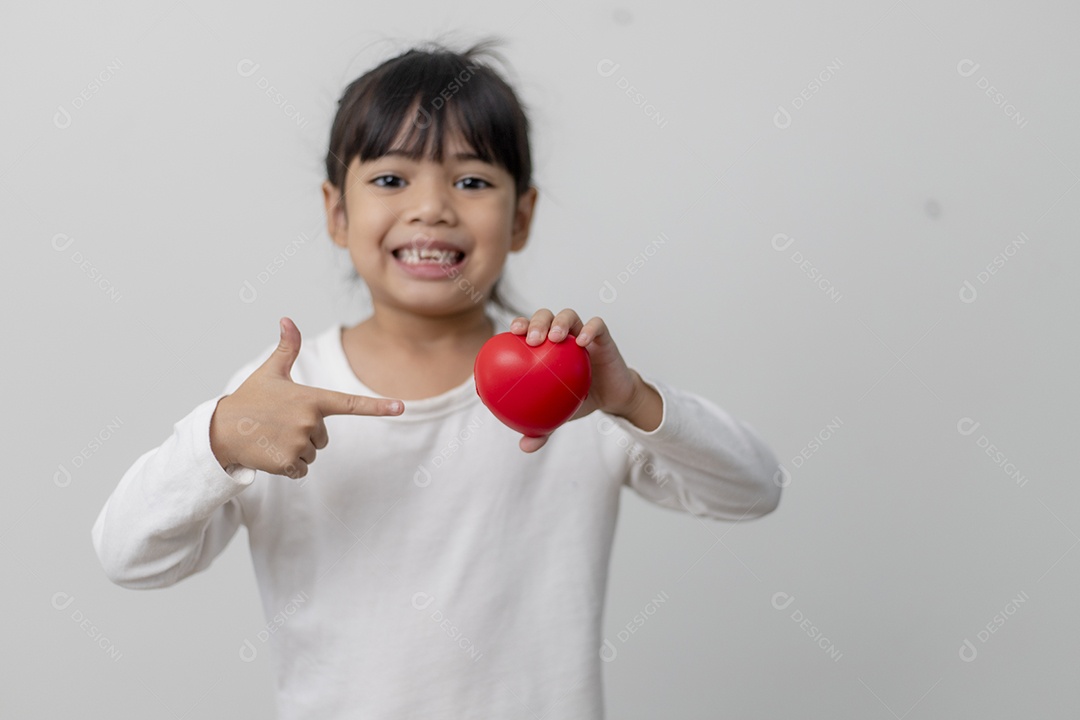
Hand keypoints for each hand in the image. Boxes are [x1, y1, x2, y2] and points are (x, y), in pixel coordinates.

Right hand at [209, 317, 403, 477]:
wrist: (221, 430)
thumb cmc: (250, 399)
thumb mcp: (270, 372)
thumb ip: (287, 348)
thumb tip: (287, 318)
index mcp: (312, 399)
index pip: (351, 404)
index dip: (378, 406)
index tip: (401, 407)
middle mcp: (310, 421)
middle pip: (323, 436)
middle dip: (306, 433)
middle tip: (280, 424)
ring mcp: (299, 442)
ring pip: (312, 453)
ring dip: (296, 449)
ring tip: (273, 437)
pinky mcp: (288, 462)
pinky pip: (302, 469)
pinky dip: (289, 465)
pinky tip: (271, 452)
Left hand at [509, 308, 660, 452]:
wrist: (613, 399)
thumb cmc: (580, 401)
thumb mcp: (558, 416)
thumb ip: (541, 429)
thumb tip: (524, 446)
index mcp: (545, 348)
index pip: (527, 328)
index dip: (517, 325)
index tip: (509, 335)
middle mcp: (562, 335)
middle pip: (545, 316)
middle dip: (535, 322)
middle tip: (530, 340)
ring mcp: (582, 333)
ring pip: (568, 315)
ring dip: (559, 322)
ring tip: (554, 338)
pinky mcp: (603, 337)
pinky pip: (597, 326)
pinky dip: (589, 330)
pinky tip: (581, 342)